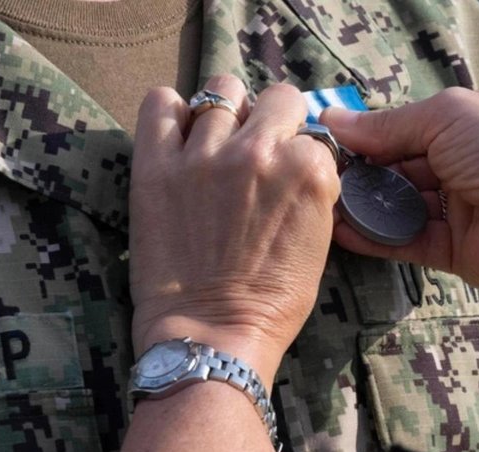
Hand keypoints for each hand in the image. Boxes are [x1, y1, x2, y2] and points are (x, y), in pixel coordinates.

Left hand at [130, 76, 340, 378]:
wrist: (212, 333)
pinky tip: (178, 135)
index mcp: (308, 168)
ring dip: (226, 112)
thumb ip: (315, 188)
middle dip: (274, 121)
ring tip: (217, 142)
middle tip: (259, 152)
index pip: (312, 132)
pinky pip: (160, 102)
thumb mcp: (321, 240)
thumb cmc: (272, 301)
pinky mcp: (157, 164)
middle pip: (277, 98)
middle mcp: (260, 150)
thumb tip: (301, 158)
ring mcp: (205, 154)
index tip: (288, 178)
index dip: (301, 154)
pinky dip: (170, 112)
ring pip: (222, 89)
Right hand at [320, 87, 478, 294]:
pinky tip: (341, 232)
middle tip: (322, 176)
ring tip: (324, 205)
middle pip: (404, 167)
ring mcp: (462, 209)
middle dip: (364, 172)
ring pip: (402, 206)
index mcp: (473, 122)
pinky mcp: (455, 250)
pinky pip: (408, 242)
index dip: (373, 134)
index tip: (331, 141)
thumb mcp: (445, 117)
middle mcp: (468, 164)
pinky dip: (376, 237)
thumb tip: (336, 119)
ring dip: (365, 206)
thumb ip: (388, 124)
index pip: (412, 126)